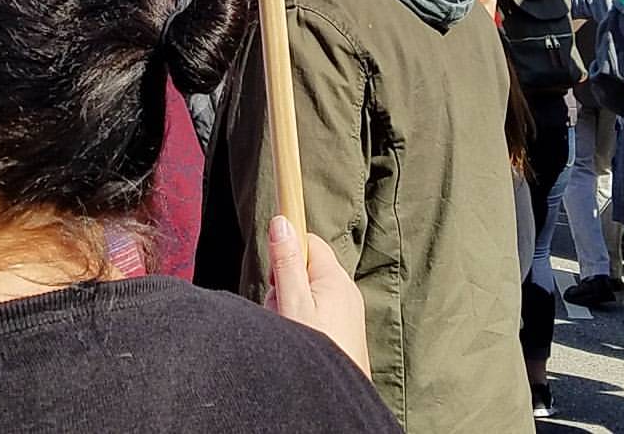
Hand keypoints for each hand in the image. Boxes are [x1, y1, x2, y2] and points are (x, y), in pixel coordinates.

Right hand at [264, 216, 370, 377]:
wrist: (337, 402)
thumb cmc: (317, 352)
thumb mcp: (293, 303)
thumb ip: (286, 262)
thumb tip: (282, 222)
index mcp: (334, 278)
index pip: (309, 242)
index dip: (287, 253)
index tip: (276, 272)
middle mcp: (345, 291)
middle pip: (305, 270)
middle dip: (285, 287)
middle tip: (280, 311)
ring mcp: (347, 312)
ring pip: (308, 295)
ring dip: (291, 309)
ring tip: (289, 332)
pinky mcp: (345, 332)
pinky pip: (317, 315)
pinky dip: (302, 323)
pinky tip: (298, 342)